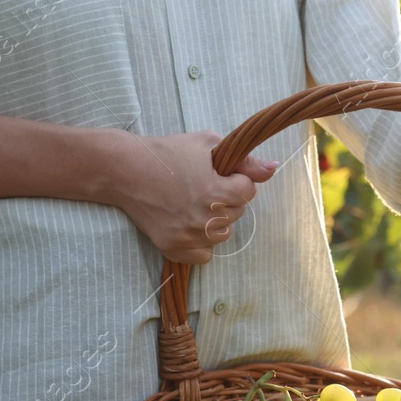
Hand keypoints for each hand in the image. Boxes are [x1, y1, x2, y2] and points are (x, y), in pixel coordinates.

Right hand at [97, 130, 277, 265]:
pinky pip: (204, 255)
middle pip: (237, 214)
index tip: (216, 173)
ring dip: (215, 221)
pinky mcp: (174, 249)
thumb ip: (245, 161)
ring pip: (223, 235)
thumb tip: (274, 168)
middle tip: (199, 186)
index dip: (235, 180)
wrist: (125, 170)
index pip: (248, 192)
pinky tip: (187, 222)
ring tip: (193, 203)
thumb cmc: (168, 152)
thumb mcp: (207, 145)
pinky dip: (200, 242)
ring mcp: (189, 237)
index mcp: (217, 193)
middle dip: (225, 199)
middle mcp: (206, 219)